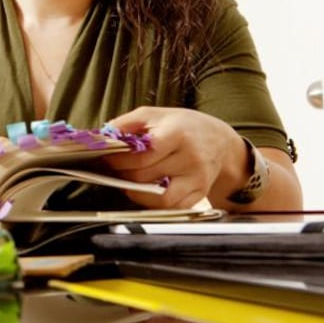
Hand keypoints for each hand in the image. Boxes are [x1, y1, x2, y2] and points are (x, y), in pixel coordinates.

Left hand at [102, 106, 243, 208]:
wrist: (220, 141)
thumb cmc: (183, 126)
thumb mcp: (155, 114)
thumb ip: (126, 123)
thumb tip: (103, 137)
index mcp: (177, 134)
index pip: (142, 154)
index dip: (119, 160)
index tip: (107, 159)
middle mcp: (190, 158)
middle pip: (145, 176)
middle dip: (123, 175)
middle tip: (115, 170)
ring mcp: (197, 179)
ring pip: (160, 198)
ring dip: (137, 193)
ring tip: (129, 182)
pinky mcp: (200, 194)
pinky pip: (173, 207)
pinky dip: (155, 203)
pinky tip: (147, 191)